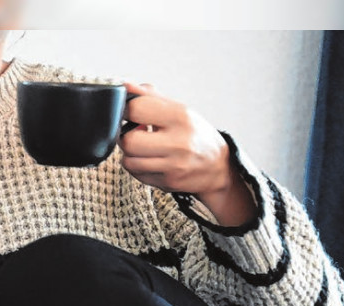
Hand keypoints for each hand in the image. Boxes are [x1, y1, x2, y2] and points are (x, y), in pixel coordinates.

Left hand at [119, 82, 257, 227]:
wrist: (218, 165)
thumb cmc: (195, 134)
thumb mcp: (178, 109)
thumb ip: (150, 97)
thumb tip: (126, 85)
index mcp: (180, 116)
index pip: (137, 109)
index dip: (126, 110)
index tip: (131, 113)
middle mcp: (179, 142)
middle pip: (128, 141)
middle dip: (126, 136)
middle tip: (135, 133)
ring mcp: (174, 164)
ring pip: (129, 161)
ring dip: (130, 154)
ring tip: (143, 148)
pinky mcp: (169, 181)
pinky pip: (137, 174)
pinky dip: (137, 167)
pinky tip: (150, 160)